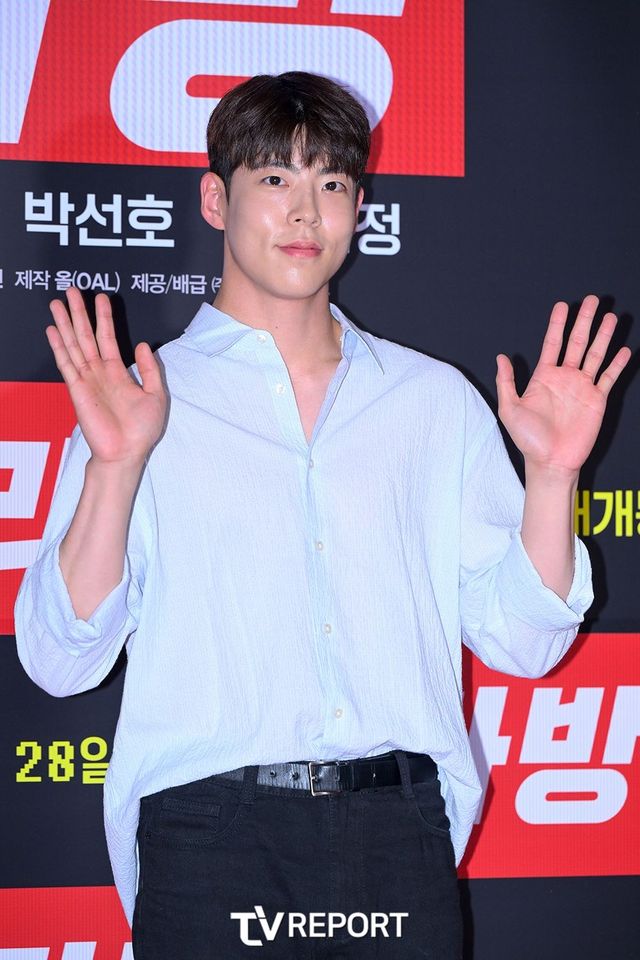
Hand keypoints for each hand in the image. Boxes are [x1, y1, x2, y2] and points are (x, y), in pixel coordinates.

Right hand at [46, 287, 166, 464]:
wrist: (127, 453)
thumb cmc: (141, 430)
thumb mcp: (156, 395)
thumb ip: (148, 369)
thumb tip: (144, 344)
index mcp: (117, 372)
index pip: (108, 338)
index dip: (104, 317)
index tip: (101, 297)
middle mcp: (99, 372)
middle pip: (86, 335)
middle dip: (79, 312)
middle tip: (72, 289)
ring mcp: (86, 379)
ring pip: (73, 344)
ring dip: (65, 323)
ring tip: (57, 302)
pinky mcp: (77, 389)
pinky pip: (66, 363)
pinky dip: (59, 346)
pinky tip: (52, 330)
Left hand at [496, 294, 631, 475]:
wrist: (550, 461)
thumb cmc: (528, 438)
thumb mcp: (510, 408)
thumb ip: (507, 381)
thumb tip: (501, 356)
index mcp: (544, 377)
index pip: (552, 343)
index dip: (557, 324)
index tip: (563, 305)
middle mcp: (564, 378)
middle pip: (576, 342)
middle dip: (584, 321)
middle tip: (592, 300)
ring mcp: (582, 388)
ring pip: (595, 355)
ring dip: (604, 336)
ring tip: (611, 317)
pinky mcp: (596, 400)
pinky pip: (608, 377)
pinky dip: (617, 364)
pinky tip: (624, 350)